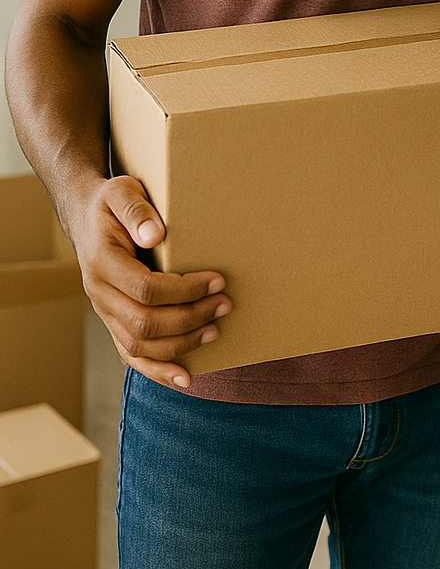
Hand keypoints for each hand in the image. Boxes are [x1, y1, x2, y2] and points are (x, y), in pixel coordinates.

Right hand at [67, 175, 230, 389]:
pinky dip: (158, 371)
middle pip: (145, 323)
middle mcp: (98, 294)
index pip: (146, 289)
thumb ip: (137, 210)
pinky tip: (186, 377)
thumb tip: (156, 234)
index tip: (218, 280)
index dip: (185, 290)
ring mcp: (104, 312)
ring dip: (181, 344)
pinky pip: (131, 356)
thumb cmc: (111, 202)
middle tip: (225, 304)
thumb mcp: (122, 191)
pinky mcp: (112, 322)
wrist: (86, 216)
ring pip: (139, 346)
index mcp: (102, 263)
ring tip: (215, 330)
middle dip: (190, 318)